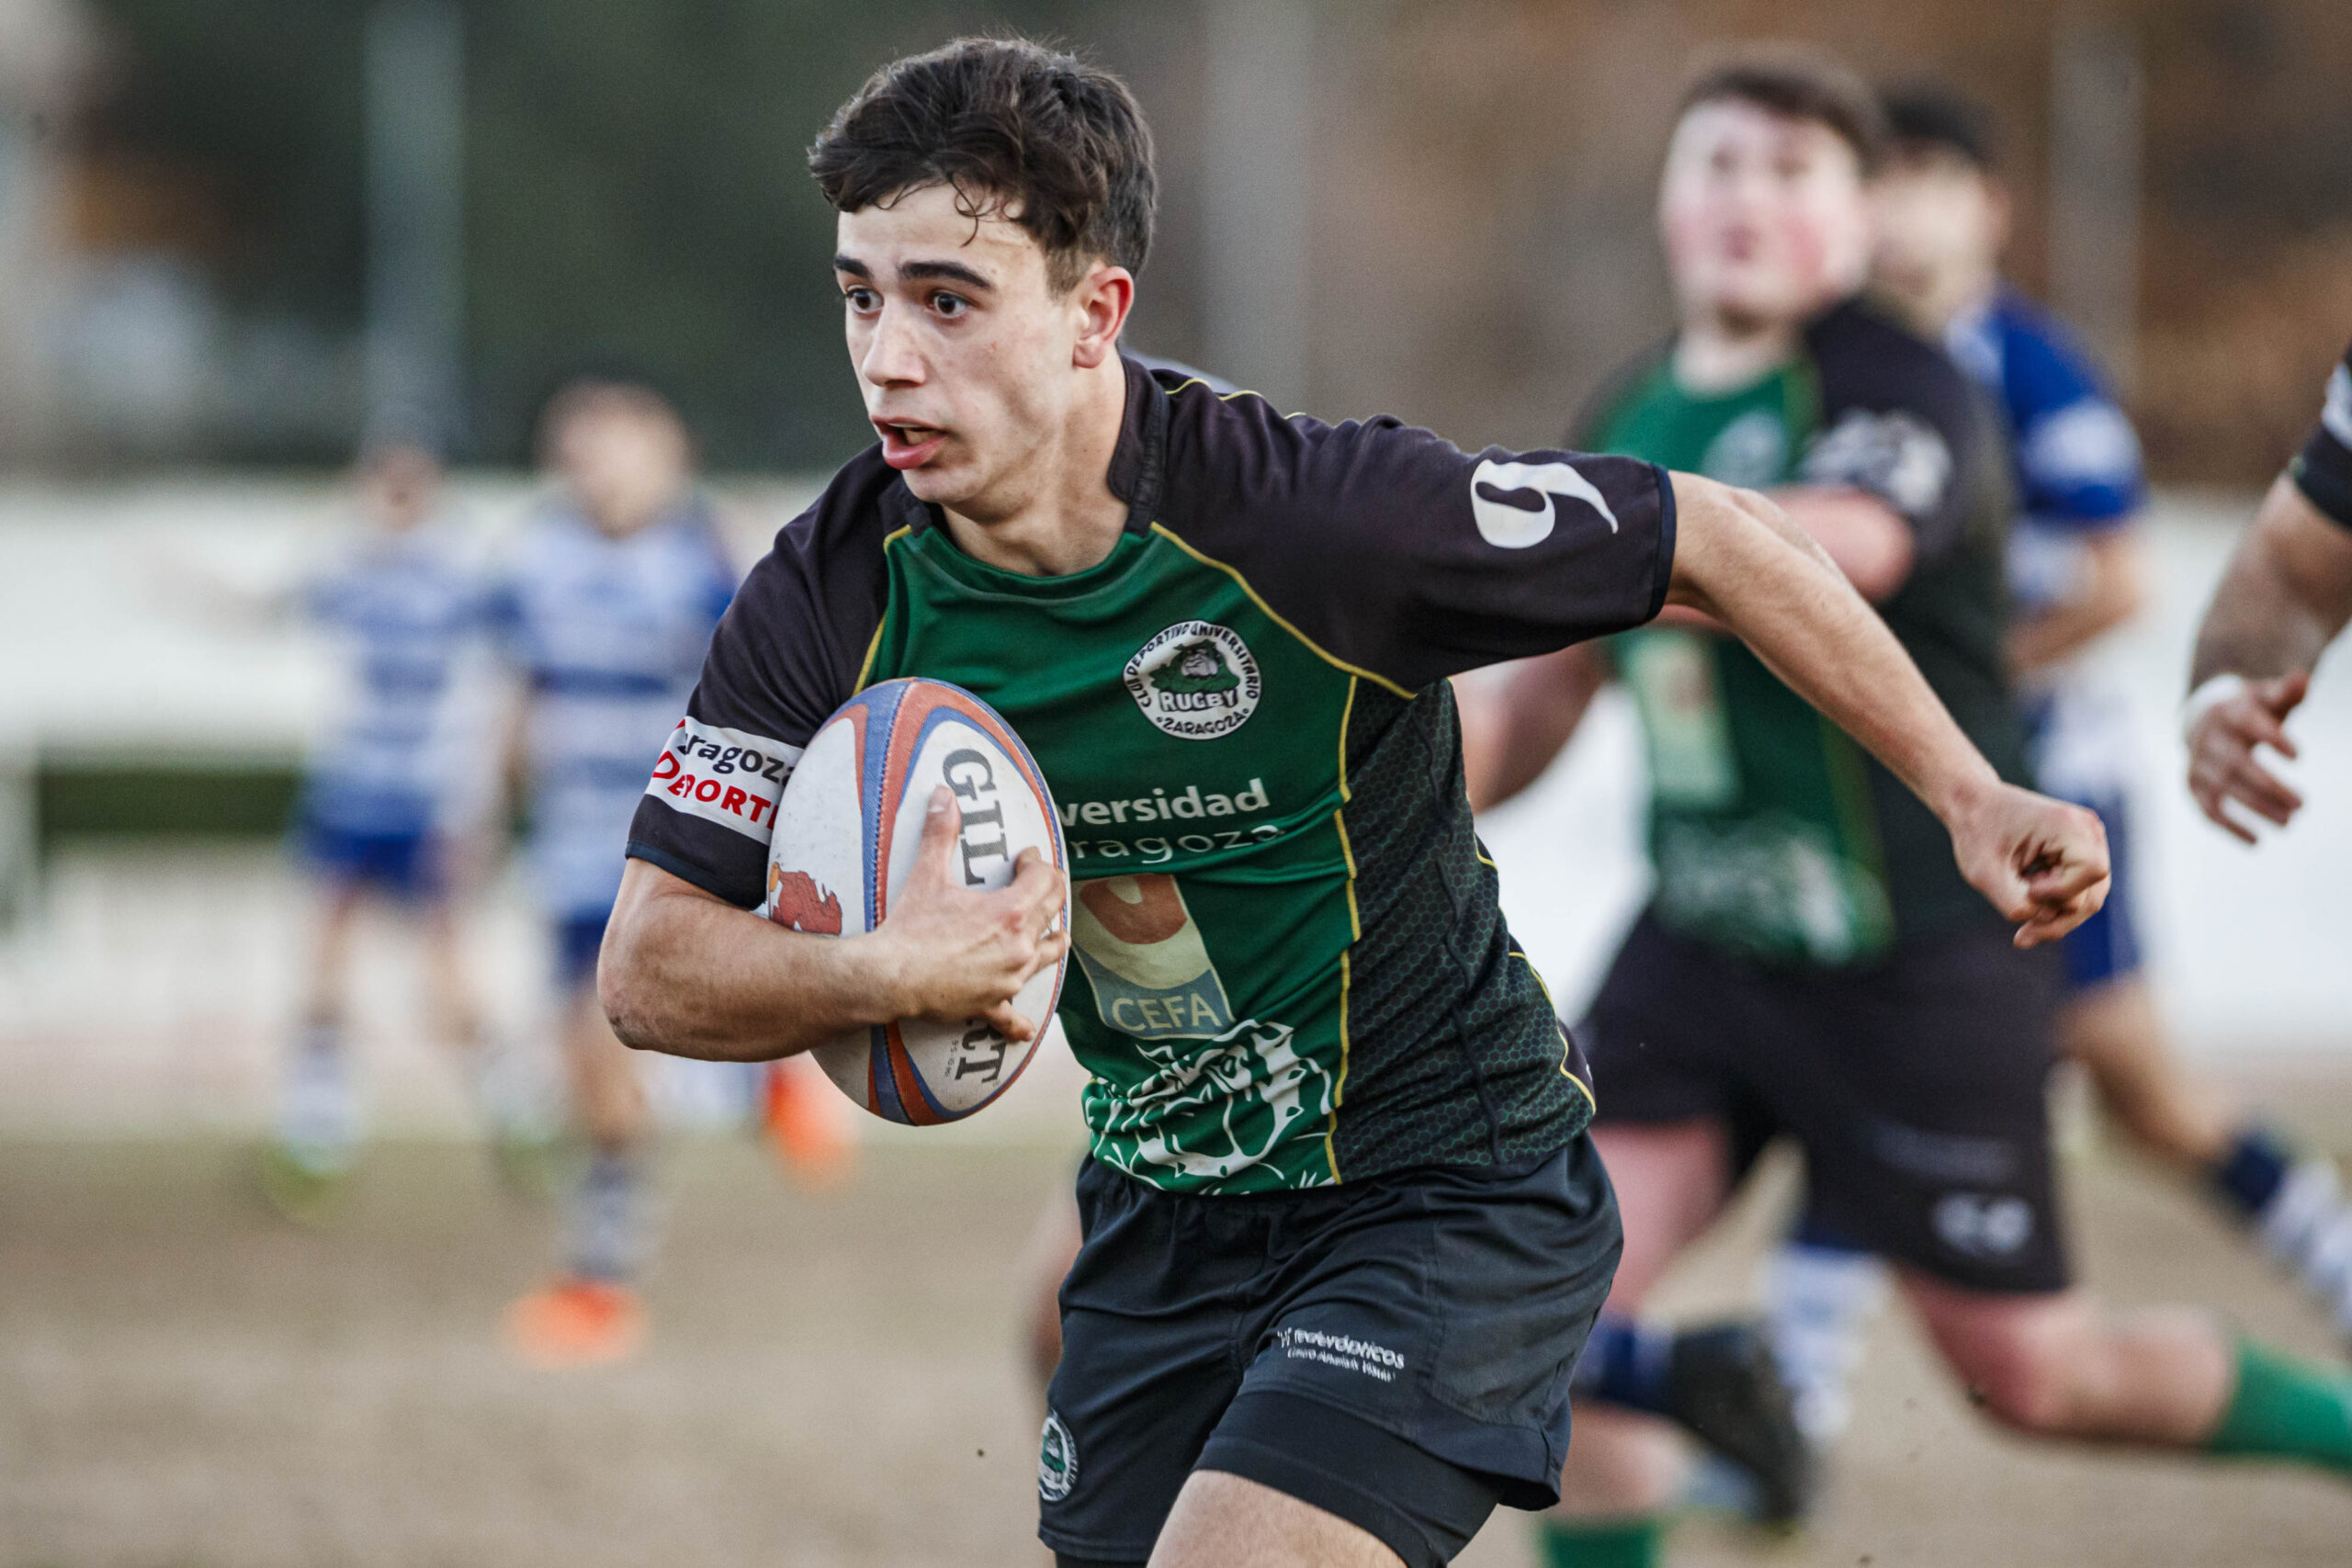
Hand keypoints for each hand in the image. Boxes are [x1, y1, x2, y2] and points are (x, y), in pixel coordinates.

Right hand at [867, 787, 1069, 1040]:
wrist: (891, 978)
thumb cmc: (910, 928)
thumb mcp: (927, 875)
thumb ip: (940, 832)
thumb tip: (943, 794)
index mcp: (1010, 913)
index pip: (1044, 879)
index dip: (1037, 862)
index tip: (1026, 856)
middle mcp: (1019, 946)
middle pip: (1053, 913)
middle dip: (1051, 892)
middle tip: (1041, 881)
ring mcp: (1010, 978)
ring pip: (1048, 957)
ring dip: (1052, 941)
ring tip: (1055, 935)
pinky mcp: (992, 1003)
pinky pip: (1012, 1017)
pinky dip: (1020, 1021)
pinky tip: (1027, 1029)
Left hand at [1943, 781, 2110, 948]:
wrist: (1974, 806)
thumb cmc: (1977, 833)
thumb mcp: (1985, 872)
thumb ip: (2013, 902)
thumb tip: (2041, 919)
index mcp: (2069, 825)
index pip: (2090, 872)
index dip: (2060, 891)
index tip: (2028, 887)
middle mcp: (2088, 831)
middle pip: (2090, 896)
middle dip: (2052, 915)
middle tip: (2016, 918)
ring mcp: (2089, 843)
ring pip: (2086, 901)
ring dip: (2051, 913)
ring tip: (2018, 906)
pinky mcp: (2082, 854)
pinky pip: (2079, 894)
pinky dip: (2052, 905)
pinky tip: (2025, 898)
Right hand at [2186, 672, 2307, 843]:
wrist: (2205, 717)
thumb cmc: (2250, 708)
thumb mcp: (2267, 696)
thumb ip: (2286, 691)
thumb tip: (2301, 679)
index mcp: (2228, 711)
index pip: (2248, 724)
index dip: (2271, 738)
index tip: (2298, 756)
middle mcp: (2208, 738)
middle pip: (2237, 765)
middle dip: (2269, 787)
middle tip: (2302, 805)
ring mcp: (2198, 763)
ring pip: (2224, 790)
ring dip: (2255, 807)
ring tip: (2288, 822)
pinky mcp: (2193, 784)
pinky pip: (2208, 809)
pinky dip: (2229, 826)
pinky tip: (2256, 841)